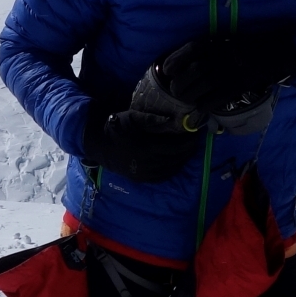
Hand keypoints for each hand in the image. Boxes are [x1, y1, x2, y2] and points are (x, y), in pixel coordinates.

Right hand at [82, 103, 201, 181]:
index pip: (176, 147)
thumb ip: (152, 119)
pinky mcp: (141, 179)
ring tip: (188, 150)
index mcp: (146, 147)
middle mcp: (147, 163)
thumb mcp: (132, 117)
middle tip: (195, 141)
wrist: (99, 145)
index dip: (188, 141)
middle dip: (189, 150)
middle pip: (176, 159)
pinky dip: (173, 169)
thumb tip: (172, 120)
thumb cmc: (116, 127)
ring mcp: (144, 173)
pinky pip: (163, 176)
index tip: (196, 133)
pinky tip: (176, 161)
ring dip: (183, 160)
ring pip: (172, 169)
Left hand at [152, 28, 295, 115]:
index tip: (166, 71)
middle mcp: (219, 58)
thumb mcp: (221, 40)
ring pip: (200, 89)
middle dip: (179, 84)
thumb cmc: (243, 46)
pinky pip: (213, 101)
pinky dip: (203, 106)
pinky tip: (200, 107)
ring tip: (186, 99)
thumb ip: (203, 49)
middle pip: (192, 73)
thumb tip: (178, 64)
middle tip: (175, 90)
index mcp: (215, 43)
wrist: (272, 53)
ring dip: (188, 97)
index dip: (174, 62)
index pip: (189, 51)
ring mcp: (228, 74)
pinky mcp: (235, 88)